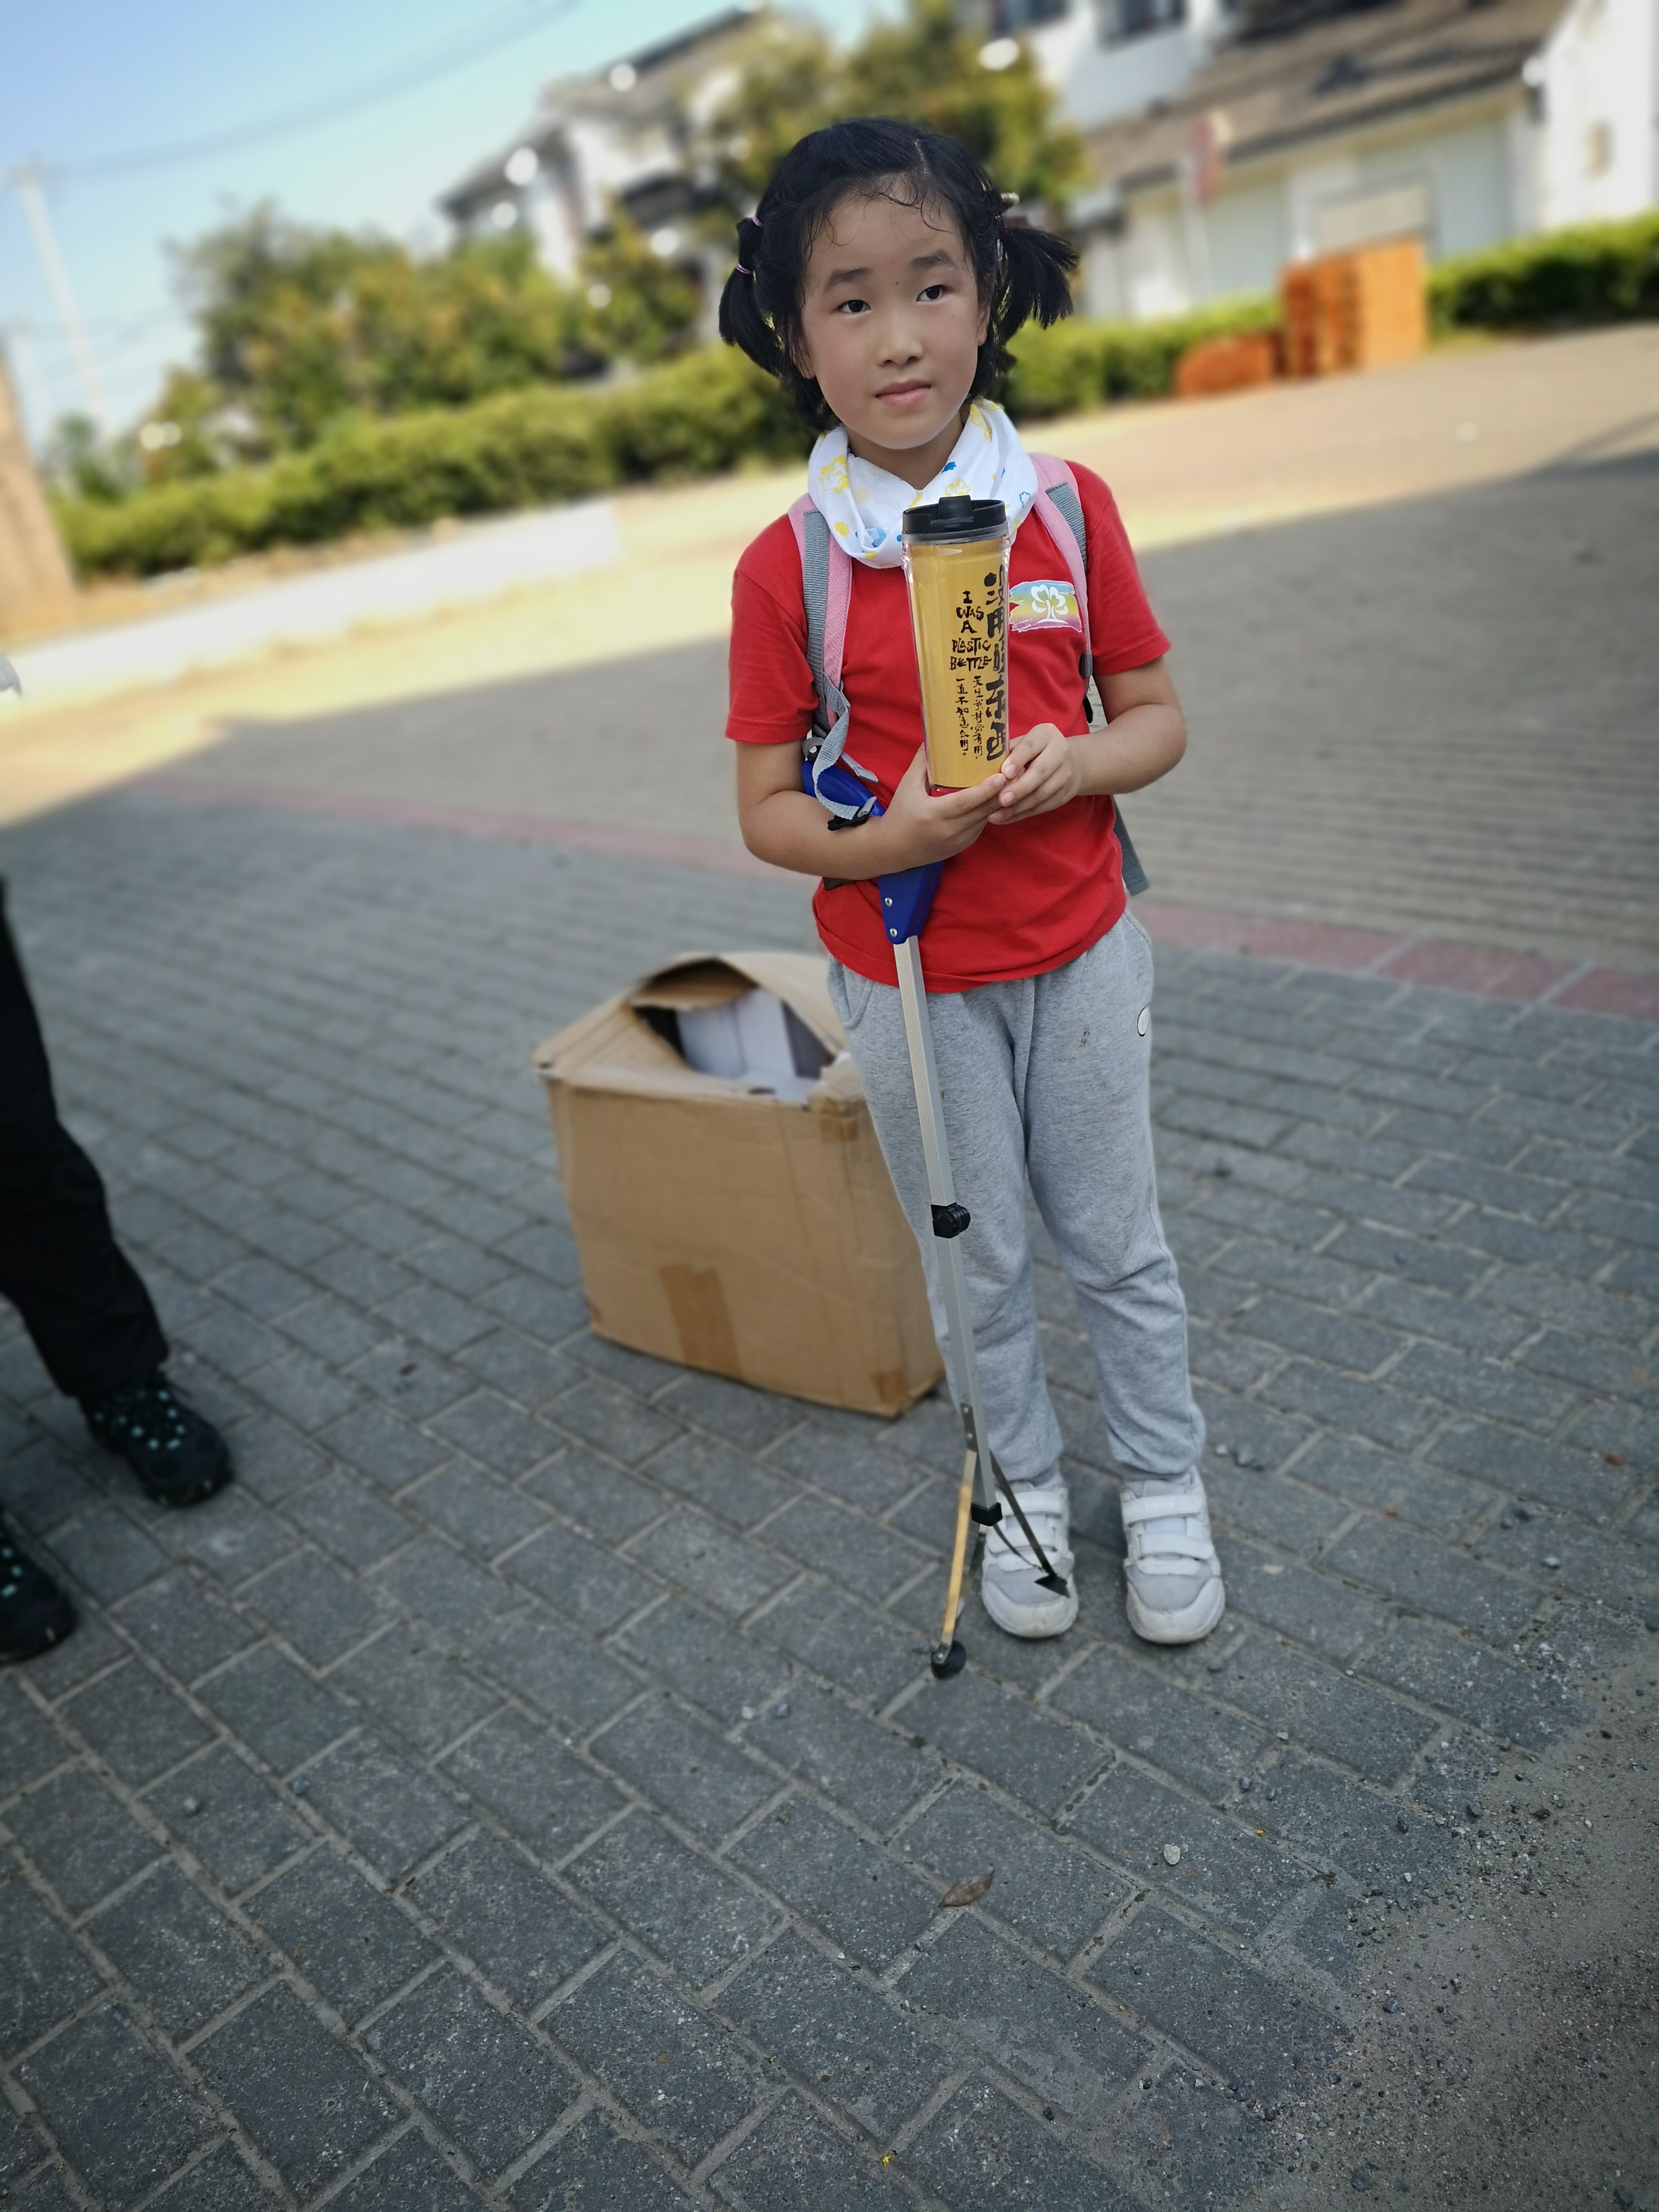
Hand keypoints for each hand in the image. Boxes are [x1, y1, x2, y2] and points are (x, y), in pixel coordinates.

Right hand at [874, 745, 1005, 868]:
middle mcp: (948, 830)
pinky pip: (980, 827)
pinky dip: (988, 812)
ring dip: (999, 802)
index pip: (965, 802)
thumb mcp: (907, 787)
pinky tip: (996, 798)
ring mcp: (957, 841)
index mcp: (933, 814)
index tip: (1001, 776)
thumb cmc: (900, 814)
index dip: (985, 790)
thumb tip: (932, 740)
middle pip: (982, 811)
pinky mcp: (962, 846)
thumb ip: (921, 764)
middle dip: (1001, 793)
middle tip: (1016, 774)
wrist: (894, 849)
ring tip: (1011, 784)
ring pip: (985, 819)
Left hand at [989, 723, 1082, 823]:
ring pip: (1041, 794)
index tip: (1004, 773)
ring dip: (1017, 807)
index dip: (1017, 760)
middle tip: (1000, 800)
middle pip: (1039, 773)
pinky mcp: (1064, 794)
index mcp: (1046, 735)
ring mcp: (1065, 775)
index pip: (1030, 746)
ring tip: (996, 815)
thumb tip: (983, 771)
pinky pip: (1041, 807)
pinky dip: (1021, 814)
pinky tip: (1004, 818)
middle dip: (1019, 788)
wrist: (1070, 762)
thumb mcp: (1023, 744)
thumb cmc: (1034, 751)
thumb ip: (1007, 754)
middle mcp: (1060, 752)